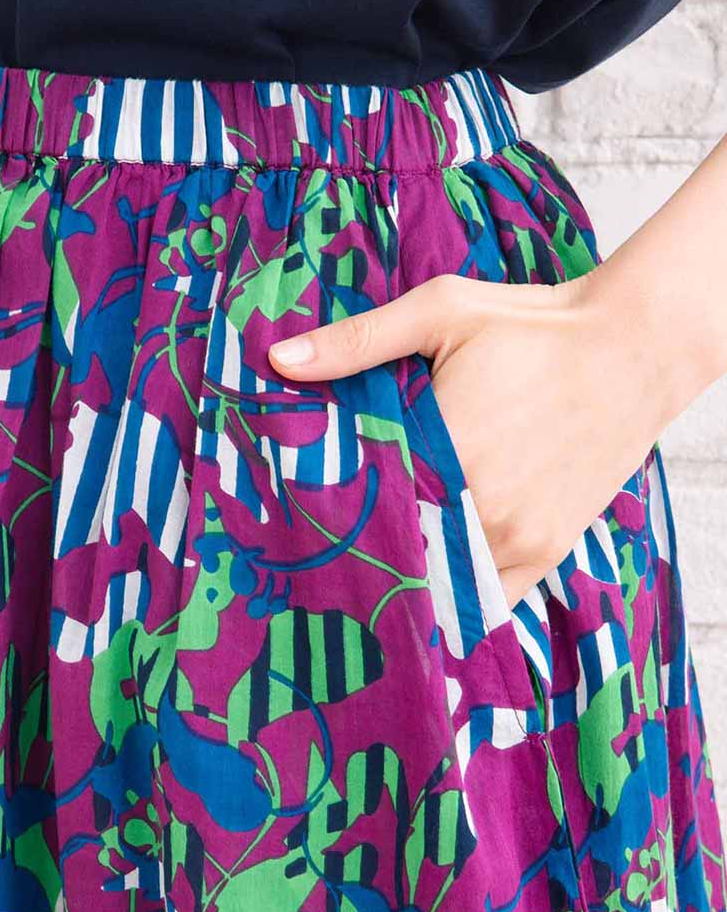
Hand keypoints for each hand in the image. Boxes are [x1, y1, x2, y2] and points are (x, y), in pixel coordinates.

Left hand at [267, 271, 672, 607]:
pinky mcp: (547, 551)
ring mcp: (517, 537)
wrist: (634, 348)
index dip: (326, 519)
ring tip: (366, 572)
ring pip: (439, 582)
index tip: (293, 524)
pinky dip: (456, 595)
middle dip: (360, 552)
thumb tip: (277, 360)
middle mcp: (481, 507)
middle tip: (318, 555)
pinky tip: (426, 588)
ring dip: (406, 578)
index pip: (363, 507)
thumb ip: (357, 342)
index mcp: (446, 450)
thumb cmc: (533, 326)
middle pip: (397, 552)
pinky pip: (488, 599)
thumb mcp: (441, 312)